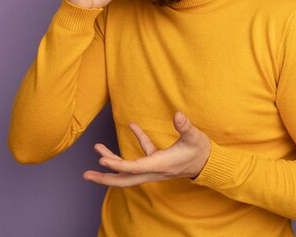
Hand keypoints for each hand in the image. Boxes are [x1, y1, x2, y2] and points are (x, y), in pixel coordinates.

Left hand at [82, 112, 211, 186]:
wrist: (209, 163)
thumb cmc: (201, 151)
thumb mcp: (194, 137)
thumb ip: (185, 126)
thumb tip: (177, 114)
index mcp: (160, 165)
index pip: (134, 168)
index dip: (117, 166)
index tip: (102, 161)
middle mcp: (154, 170)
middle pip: (124, 180)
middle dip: (105, 178)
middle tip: (86, 175)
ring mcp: (154, 168)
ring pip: (128, 171)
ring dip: (112, 163)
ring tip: (97, 150)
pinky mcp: (157, 162)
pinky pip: (141, 156)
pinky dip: (135, 143)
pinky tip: (132, 126)